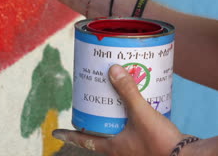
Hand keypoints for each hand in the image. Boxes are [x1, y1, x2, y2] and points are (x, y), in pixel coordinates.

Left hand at [52, 65, 185, 155]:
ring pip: (117, 132)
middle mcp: (121, 151)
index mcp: (113, 148)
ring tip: (113, 102)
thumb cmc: (161, 143)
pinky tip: (138, 106)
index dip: (69, 135)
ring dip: (113, 119)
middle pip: (100, 135)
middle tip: (89, 106)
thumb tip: (112, 70)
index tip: (55, 131)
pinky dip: (131, 119)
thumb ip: (128, 92)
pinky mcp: (148, 145)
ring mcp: (135, 150)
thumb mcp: (141, 114)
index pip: (84, 140)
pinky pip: (133, 131)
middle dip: (93, 121)